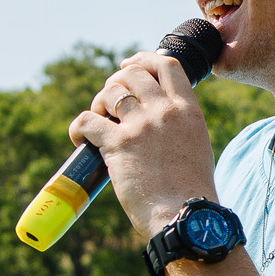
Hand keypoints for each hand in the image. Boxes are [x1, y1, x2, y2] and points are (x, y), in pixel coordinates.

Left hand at [70, 52, 219, 237]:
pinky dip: (78, 127)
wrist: (183, 216)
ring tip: (98, 121)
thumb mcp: (196, 146)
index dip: (143, 60)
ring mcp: (141, 126)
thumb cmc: (190, 191)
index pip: (166, 65)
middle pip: (133, 73)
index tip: (129, 65)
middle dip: (115, 82)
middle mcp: (165, 111)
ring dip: (99, 102)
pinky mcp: (118, 144)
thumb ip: (179, 127)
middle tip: (109, 102)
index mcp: (188, 111)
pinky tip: (79, 138)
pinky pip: (87, 120)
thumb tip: (154, 124)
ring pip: (110, 91)